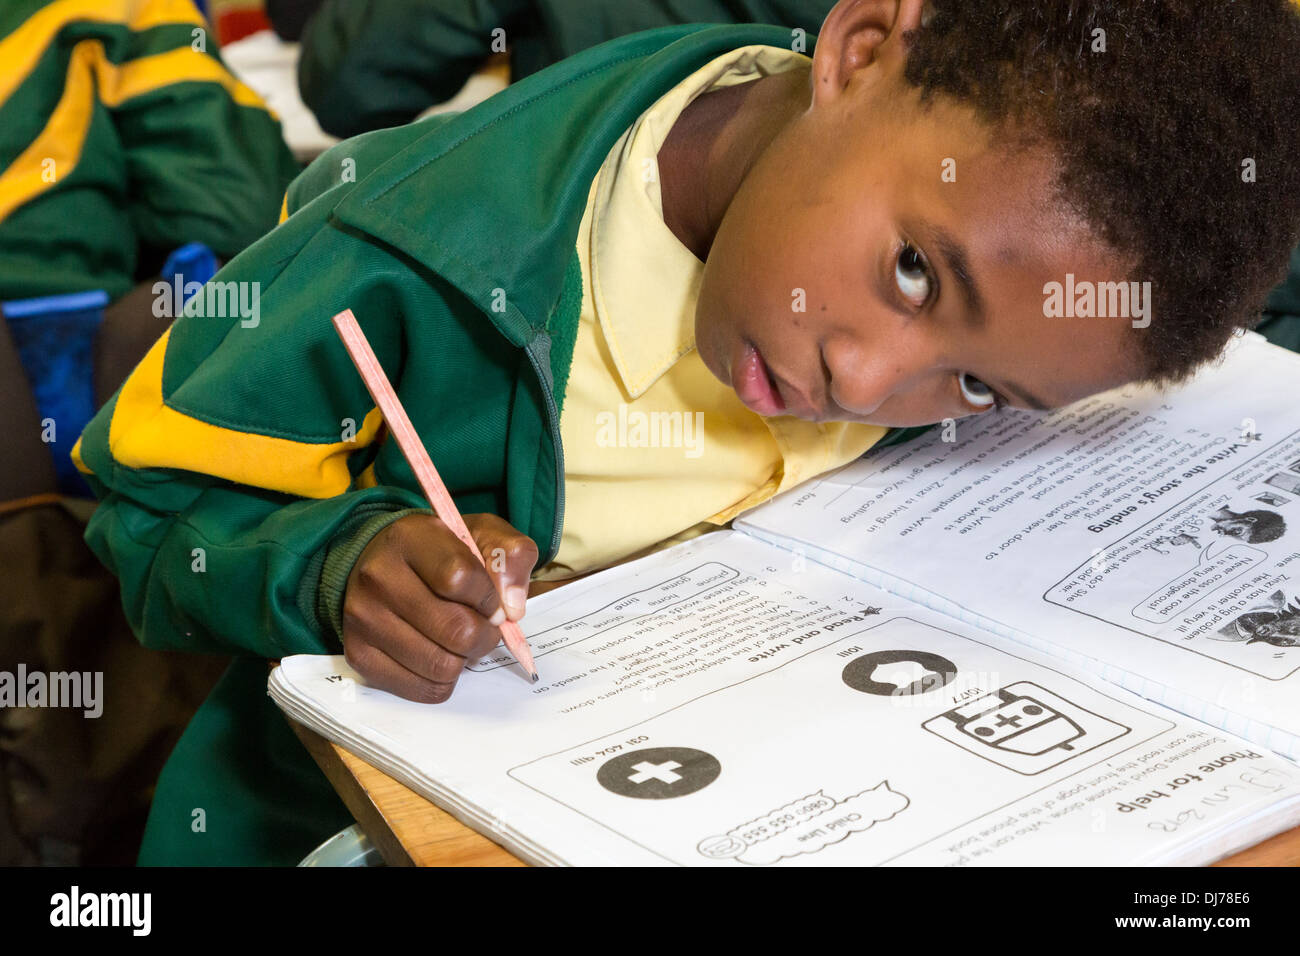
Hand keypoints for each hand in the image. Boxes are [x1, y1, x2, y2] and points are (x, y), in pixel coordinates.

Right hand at [341, 512, 538, 702]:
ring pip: (441, 665)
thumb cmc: (440, 553)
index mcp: (409, 538)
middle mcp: (378, 577)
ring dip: (465, 659)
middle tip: (484, 627)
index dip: (489, 598)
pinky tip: (439, 653)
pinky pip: (423, 688)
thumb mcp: (481, 535)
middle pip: (455, 630)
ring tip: (459, 639)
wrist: (382, 564)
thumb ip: (511, 556)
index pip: (460, 578)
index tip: (493, 601)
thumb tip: (512, 607)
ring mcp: (363, 619)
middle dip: (484, 635)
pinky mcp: (359, 656)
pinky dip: (443, 679)